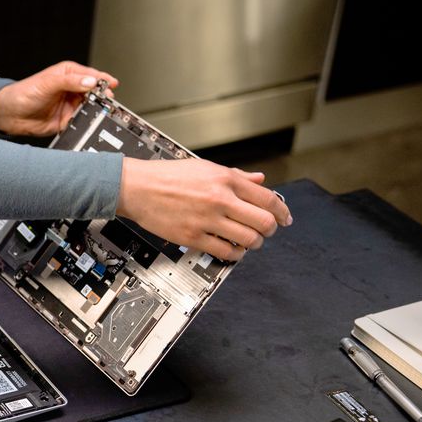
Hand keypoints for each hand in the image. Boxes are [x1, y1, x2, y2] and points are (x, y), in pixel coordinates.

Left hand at [0, 61, 117, 136]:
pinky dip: (86, 123)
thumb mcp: (48, 83)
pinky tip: (88, 123)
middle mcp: (72, 89)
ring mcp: (70, 105)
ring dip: (95, 111)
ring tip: (100, 112)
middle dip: (102, 97)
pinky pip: (81, 122)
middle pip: (94, 93)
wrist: (11, 114)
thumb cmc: (24, 93)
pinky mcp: (67, 121)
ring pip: (90, 108)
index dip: (103, 80)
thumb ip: (70, 82)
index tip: (112, 85)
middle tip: (107, 102)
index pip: (91, 76)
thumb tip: (90, 82)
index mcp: (69, 74)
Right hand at [116, 158, 291, 261]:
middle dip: (270, 229)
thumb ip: (235, 176)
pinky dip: (235, 254)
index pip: (267, 199)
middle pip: (263, 221)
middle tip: (267, 231)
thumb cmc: (167, 176)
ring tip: (249, 242)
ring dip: (254, 243)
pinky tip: (233, 250)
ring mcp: (207, 219)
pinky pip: (225, 251)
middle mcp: (220, 199)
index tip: (285, 218)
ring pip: (248, 239)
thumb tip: (259, 180)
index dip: (282, 211)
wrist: (137, 187)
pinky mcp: (193, 236)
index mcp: (225, 180)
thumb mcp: (205, 167)